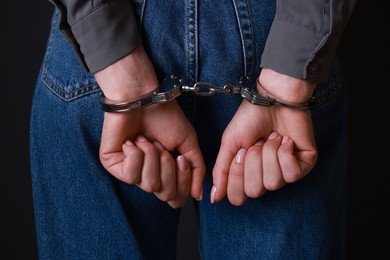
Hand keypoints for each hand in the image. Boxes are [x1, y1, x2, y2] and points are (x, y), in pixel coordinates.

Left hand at [95, 45, 204, 206]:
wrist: (143, 97)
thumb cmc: (164, 116)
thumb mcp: (188, 144)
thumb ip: (196, 170)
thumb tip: (197, 196)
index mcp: (165, 173)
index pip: (176, 198)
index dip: (183, 182)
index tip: (181, 159)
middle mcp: (148, 175)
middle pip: (166, 194)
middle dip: (169, 168)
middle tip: (162, 146)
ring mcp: (130, 172)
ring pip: (149, 185)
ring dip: (153, 158)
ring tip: (147, 140)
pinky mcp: (113, 165)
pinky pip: (130, 176)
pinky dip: (137, 155)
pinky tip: (133, 141)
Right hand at [211, 68, 317, 205]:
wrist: (273, 99)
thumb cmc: (250, 119)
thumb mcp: (229, 144)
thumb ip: (221, 172)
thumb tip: (214, 199)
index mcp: (248, 175)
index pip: (238, 196)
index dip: (236, 174)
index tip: (240, 151)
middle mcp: (265, 177)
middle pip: (254, 191)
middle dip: (252, 162)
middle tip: (257, 143)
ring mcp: (285, 172)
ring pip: (273, 183)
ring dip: (269, 154)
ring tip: (272, 137)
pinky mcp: (304, 165)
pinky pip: (291, 175)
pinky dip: (284, 153)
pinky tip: (285, 140)